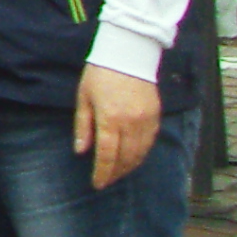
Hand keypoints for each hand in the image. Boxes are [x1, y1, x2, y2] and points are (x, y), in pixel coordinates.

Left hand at [73, 63, 161, 188]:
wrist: (128, 53)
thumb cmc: (100, 73)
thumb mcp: (84, 97)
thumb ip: (83, 126)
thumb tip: (80, 151)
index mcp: (110, 118)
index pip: (107, 155)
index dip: (103, 173)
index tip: (98, 184)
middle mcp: (131, 123)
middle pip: (126, 158)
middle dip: (116, 173)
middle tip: (107, 181)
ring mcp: (146, 120)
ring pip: (140, 153)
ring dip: (129, 167)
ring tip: (118, 173)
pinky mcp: (156, 116)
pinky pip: (150, 142)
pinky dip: (142, 154)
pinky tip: (133, 158)